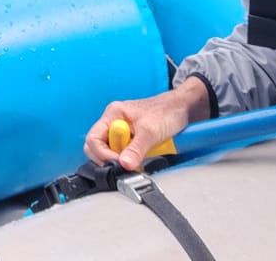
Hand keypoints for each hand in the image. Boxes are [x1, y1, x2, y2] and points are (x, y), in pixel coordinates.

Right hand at [83, 81, 207, 171]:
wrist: (182, 109)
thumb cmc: (167, 111)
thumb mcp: (150, 131)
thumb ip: (136, 149)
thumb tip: (123, 165)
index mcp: (113, 114)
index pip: (93, 138)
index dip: (102, 154)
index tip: (117, 162)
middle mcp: (114, 122)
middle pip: (97, 146)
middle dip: (108, 158)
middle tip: (124, 164)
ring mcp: (122, 131)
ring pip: (110, 151)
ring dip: (120, 159)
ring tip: (136, 159)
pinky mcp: (130, 139)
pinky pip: (122, 153)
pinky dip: (128, 159)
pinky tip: (139, 158)